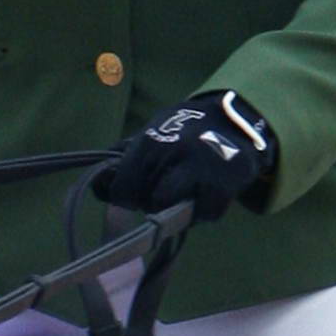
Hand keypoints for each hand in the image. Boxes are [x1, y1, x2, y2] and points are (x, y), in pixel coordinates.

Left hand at [92, 89, 276, 223]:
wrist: (236, 120)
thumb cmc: (185, 131)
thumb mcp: (153, 132)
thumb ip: (125, 157)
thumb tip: (99, 186)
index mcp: (150, 142)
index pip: (122, 189)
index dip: (126, 198)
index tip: (133, 197)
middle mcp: (172, 154)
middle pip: (147, 202)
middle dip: (152, 201)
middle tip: (166, 189)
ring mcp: (200, 170)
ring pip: (173, 211)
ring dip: (177, 209)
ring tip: (185, 195)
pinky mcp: (224, 185)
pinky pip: (203, 215)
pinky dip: (204, 211)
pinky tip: (207, 195)